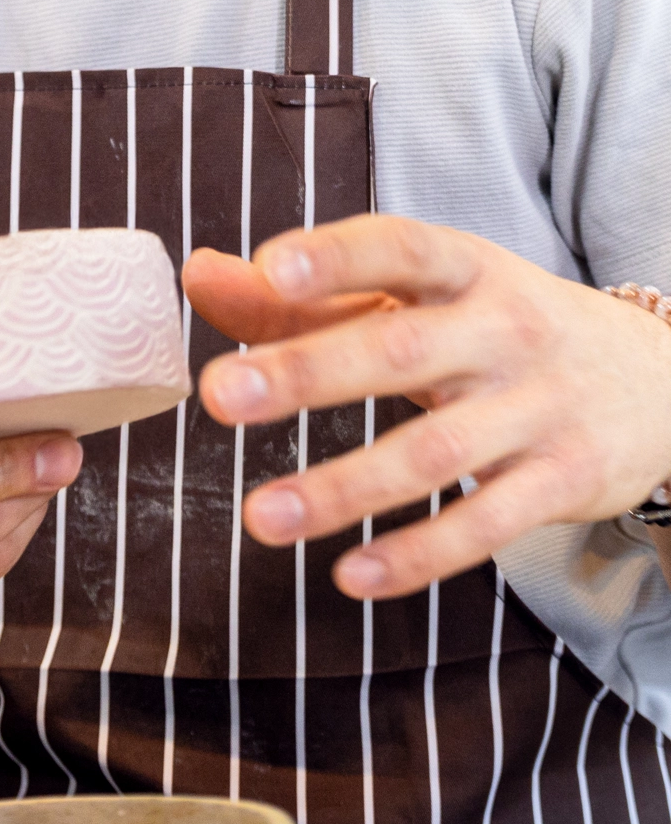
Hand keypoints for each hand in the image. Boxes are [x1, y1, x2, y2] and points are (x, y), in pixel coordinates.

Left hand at [186, 216, 670, 600]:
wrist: (653, 379)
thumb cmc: (499, 326)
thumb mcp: (422, 296)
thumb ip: (308, 294)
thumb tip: (197, 275)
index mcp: (465, 268)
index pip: (400, 249)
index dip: (338, 256)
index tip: (272, 269)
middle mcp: (503, 329)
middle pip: (399, 350)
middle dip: (307, 371)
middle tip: (220, 394)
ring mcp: (537, 407)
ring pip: (434, 451)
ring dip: (343, 487)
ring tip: (260, 516)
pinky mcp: (562, 480)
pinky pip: (485, 524)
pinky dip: (418, 555)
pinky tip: (350, 574)